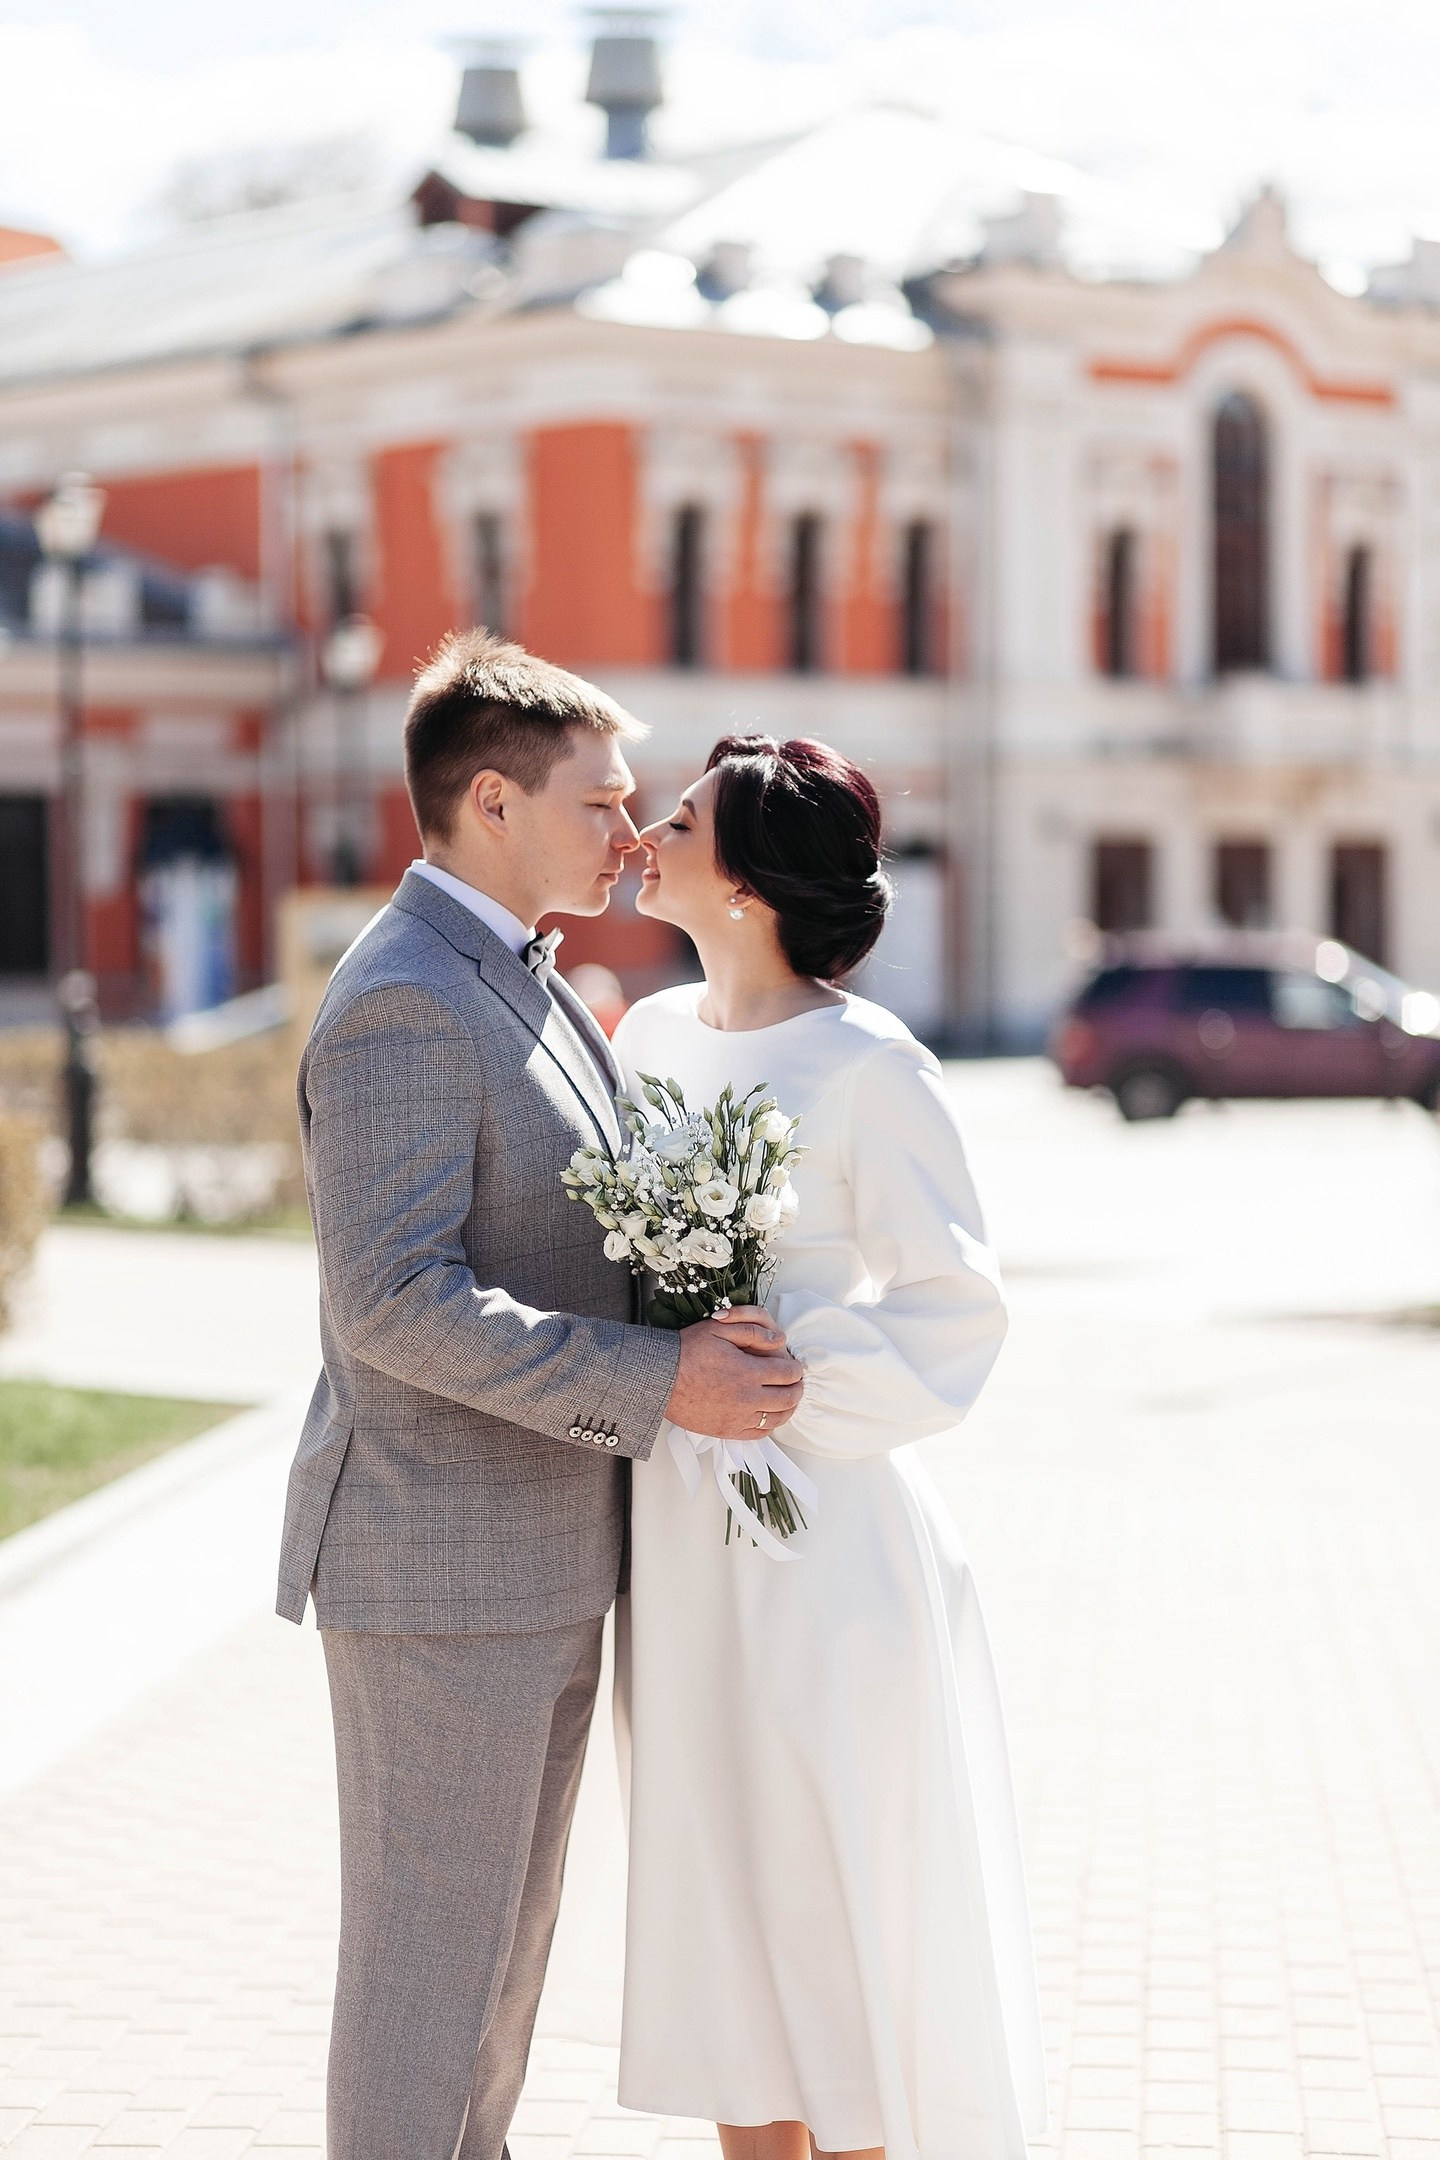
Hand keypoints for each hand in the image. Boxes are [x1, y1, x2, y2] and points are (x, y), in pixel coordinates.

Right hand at [665, 1312, 803, 1438]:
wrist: (660, 1379)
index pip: (789, 1373)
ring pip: (777, 1419)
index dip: (796, 1368)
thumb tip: (780, 1338)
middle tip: (795, 1383)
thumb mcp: (720, 1329)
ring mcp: (738, 1418)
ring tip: (786, 1399)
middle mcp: (748, 1399)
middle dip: (797, 1389)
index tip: (794, 1366)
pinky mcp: (727, 1431)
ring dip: (787, 1408)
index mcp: (749, 1372)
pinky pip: (759, 1434)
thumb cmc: (687, 1351)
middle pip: (789, 1398)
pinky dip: (769, 1425)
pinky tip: (767, 1415)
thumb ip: (753, 1330)